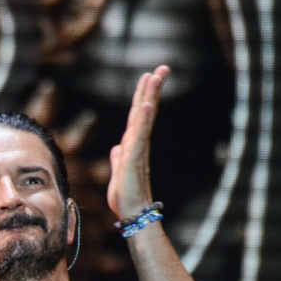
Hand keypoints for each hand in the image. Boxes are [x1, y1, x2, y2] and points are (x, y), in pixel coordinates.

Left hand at [107, 65, 169, 219]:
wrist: (131, 213)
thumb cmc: (125, 196)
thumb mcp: (118, 172)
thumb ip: (119, 157)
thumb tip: (117, 146)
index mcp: (133, 144)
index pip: (138, 114)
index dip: (143, 95)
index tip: (149, 76)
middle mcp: (138, 143)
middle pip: (145, 109)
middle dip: (152, 88)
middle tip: (162, 67)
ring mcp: (138, 149)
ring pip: (144, 117)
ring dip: (150, 96)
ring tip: (156, 77)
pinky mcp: (134, 158)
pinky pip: (139, 135)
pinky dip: (143, 120)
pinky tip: (147, 105)